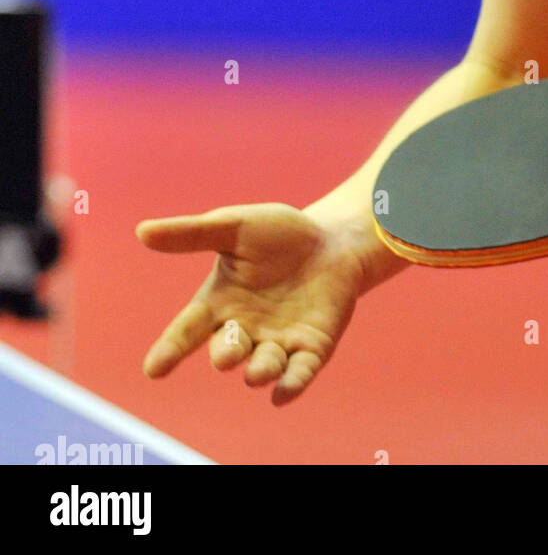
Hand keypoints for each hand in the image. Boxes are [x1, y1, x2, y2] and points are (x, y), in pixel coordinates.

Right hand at [136, 203, 372, 404]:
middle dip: (224, 354)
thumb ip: (192, 233)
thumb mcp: (235, 227)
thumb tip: (142, 231)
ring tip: (257, 371)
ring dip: (259, 370)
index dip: (170, 350)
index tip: (153, 369)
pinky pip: (300, 372)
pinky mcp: (312, 349)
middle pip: (226, 350)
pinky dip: (292, 384)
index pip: (187, 331)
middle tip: (225, 355)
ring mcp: (278, 342)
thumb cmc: (279, 234)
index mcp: (219, 303)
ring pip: (263, 366)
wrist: (333, 241)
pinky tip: (283, 393)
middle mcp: (245, 330)